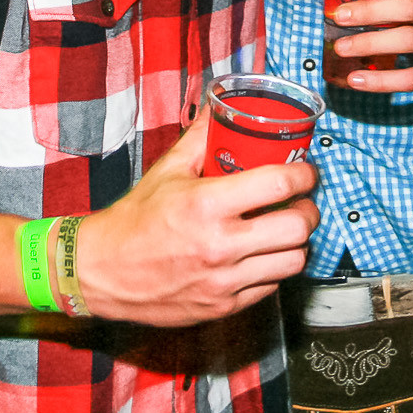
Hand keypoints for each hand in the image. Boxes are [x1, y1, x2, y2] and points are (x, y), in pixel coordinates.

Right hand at [73, 118, 316, 326]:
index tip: (306, 171)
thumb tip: (221, 106)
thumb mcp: (168, 170)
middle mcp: (219, 245)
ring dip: (297, 243)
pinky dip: (274, 269)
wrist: (103, 272)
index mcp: (206, 204)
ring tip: (287, 230)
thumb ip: (201, 137)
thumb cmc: (135, 220)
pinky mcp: (223, 307)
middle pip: (297, 227)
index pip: (278, 184)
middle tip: (302, 202)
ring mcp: (223, 280)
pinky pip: (271, 286)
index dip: (304, 174)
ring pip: (293, 261)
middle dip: (309, 210)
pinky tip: (264, 255)